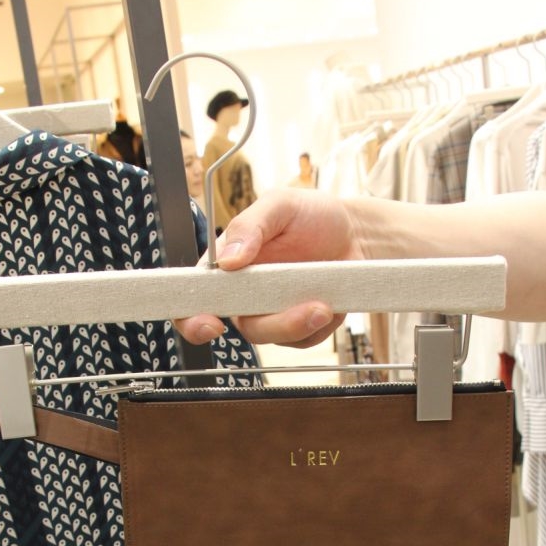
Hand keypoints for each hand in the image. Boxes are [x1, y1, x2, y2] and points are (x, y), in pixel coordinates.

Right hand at [176, 188, 360, 347]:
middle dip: (269, 326)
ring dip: (298, 324)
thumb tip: (227, 260)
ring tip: (324, 304)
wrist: (355, 233)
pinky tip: (330, 303)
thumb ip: (249, 225)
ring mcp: (271, 312)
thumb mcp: (280, 205)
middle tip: (295, 316)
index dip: (190, 317)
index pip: (194, 296)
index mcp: (226, 266)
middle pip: (239, 325)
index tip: (210, 323)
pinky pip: (301, 340)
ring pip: (273, 336)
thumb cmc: (312, 215)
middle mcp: (244, 294)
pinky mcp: (298, 327)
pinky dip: (318, 326)